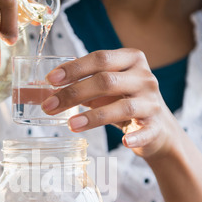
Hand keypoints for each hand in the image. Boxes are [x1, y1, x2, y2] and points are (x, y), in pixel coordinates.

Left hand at [42, 49, 179, 159]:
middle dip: (74, 93)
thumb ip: (81, 86)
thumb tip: (44, 92)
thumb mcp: (105, 90)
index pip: (100, 59)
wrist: (157, 129)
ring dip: (94, 117)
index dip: (74, 68)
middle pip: (106, 81)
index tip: (51, 79)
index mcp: (130, 60)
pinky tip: (123, 142)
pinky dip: (134, 136)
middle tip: (49, 106)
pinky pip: (145, 131)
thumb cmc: (123, 102)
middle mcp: (144, 77)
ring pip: (122, 106)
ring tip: (71, 125)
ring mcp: (152, 102)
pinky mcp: (156, 126)